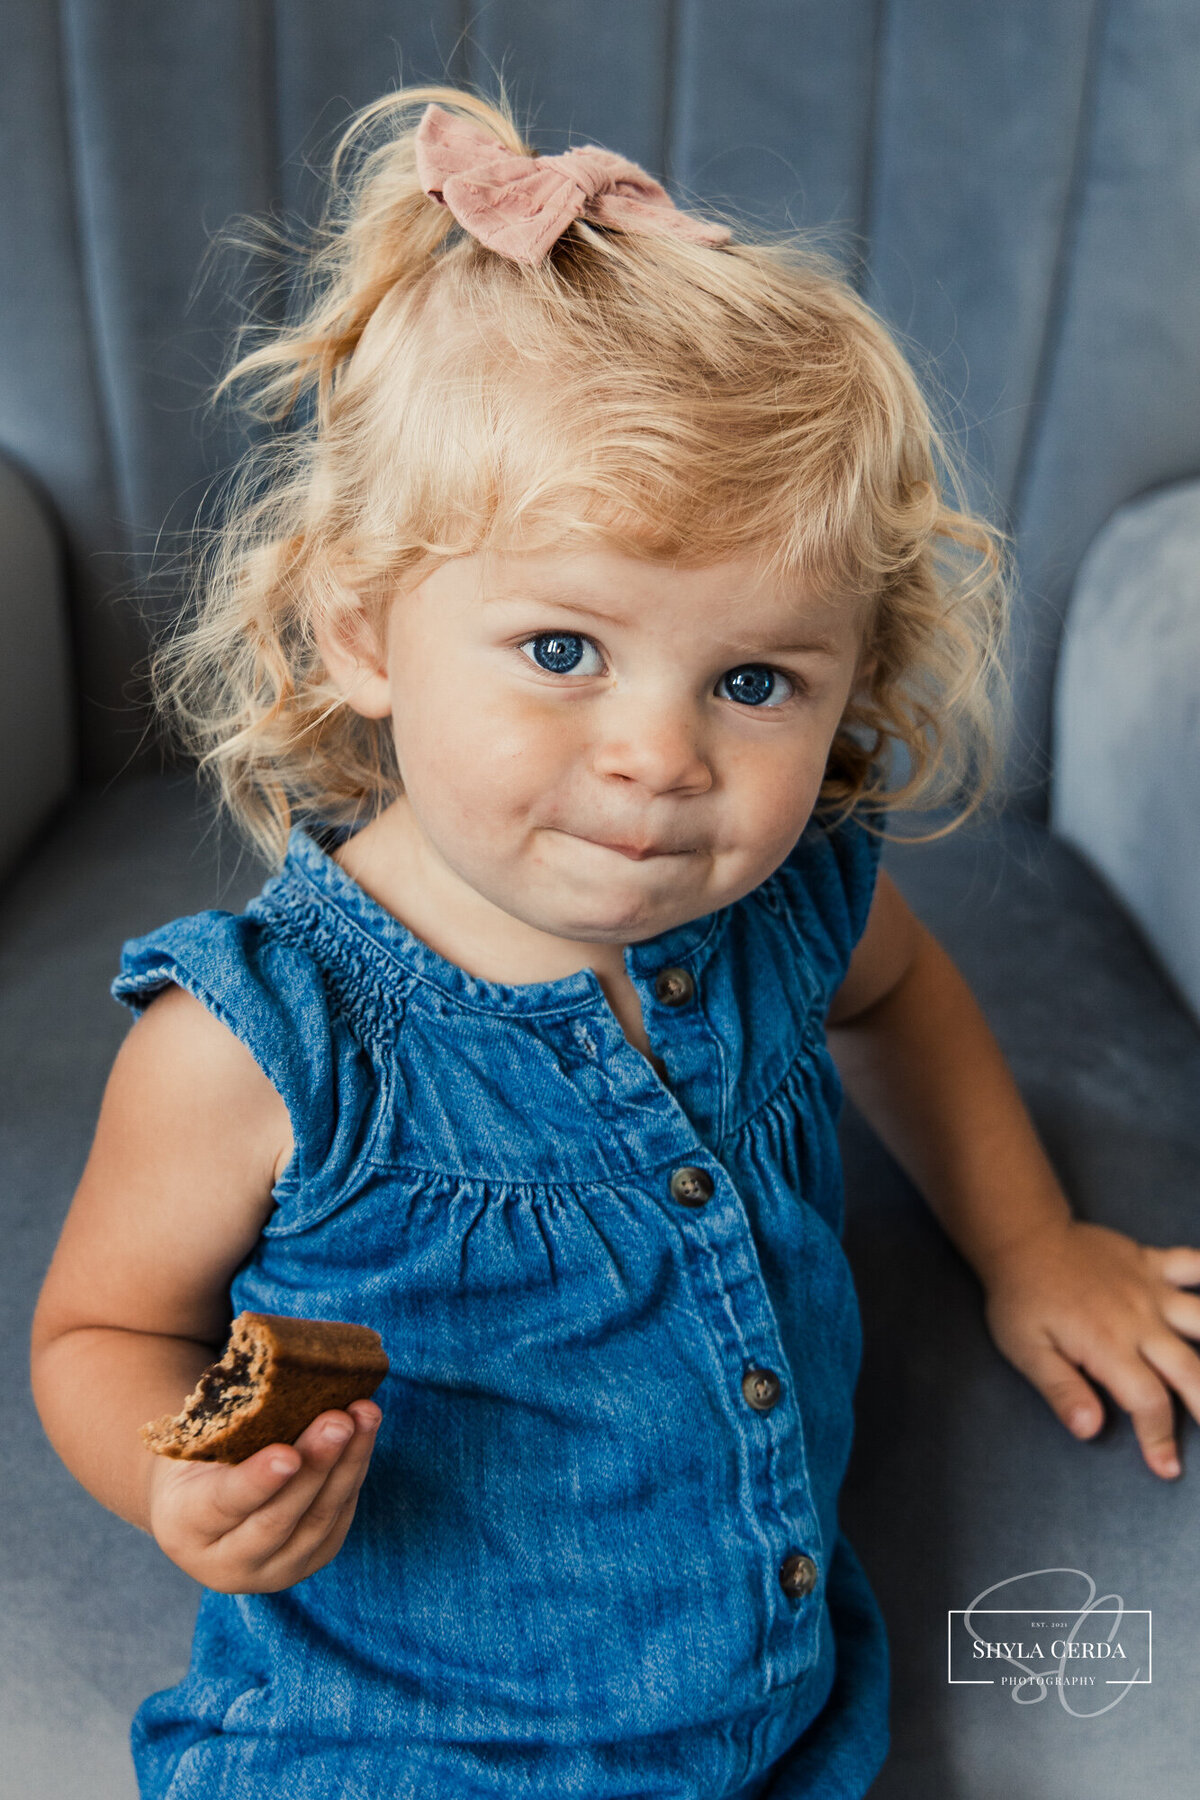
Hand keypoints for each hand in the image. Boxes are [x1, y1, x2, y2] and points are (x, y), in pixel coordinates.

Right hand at [146, 1400, 381, 1590]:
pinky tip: (365, 1434)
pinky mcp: (311, 1561)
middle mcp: (227, 1563)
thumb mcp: (194, 1446)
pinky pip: (339, 1518)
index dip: (258, 1481)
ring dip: (348, 1465)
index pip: (225, 1505)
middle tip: (339, 1421)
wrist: (203, 1508)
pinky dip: (354, 1473)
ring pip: (319, 1520)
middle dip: (316, 1466)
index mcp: (185, 1527)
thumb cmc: (199, 1460)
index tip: (288, 1453)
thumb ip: (226, 1427)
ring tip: (364, 1416)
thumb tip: (278, 1378)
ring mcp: (273, 1571)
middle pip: (279, 1517)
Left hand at [981, 1219, 1199, 1479]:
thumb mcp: (1025, 1348)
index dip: (1160, 1438)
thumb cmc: (1022, 1298)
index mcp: (1109, 1345)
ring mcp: (1151, 1288)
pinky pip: (1193, 1265)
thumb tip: (1090, 1430)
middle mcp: (1140, 1319)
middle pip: (1191, 1371)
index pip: (1148, 1401)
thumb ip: (1060, 1389)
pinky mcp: (1152, 1262)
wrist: (1024, 1236)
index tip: (1167, 1468)